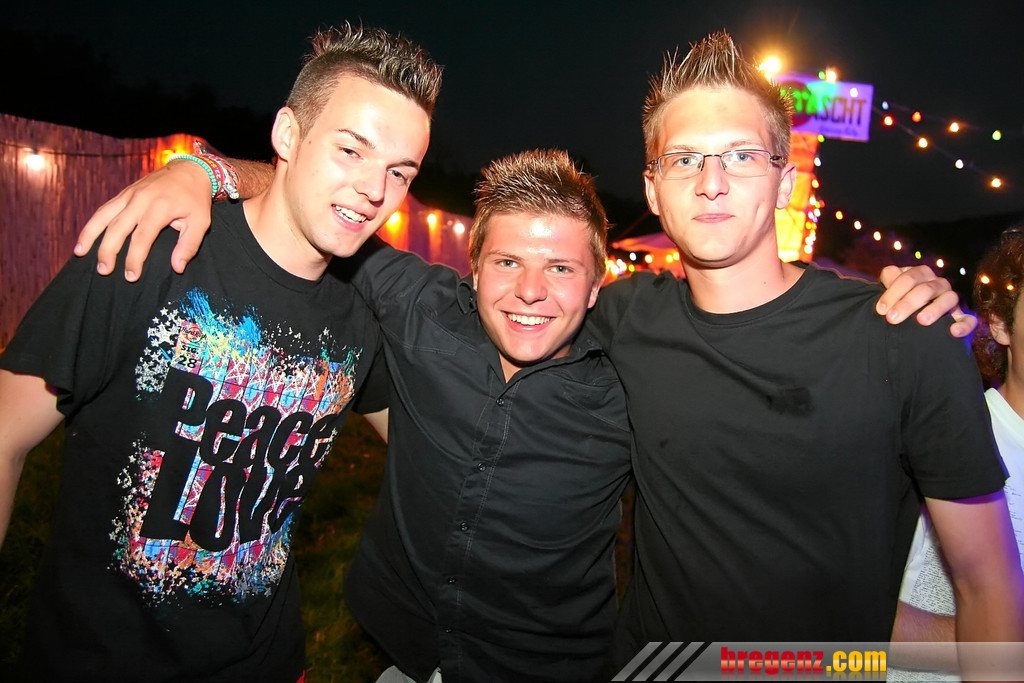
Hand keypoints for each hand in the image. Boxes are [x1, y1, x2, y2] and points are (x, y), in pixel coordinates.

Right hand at [74, 159, 214, 279]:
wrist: (189, 170)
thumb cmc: (195, 199)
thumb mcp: (201, 222)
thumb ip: (188, 245)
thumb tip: (177, 268)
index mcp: (159, 208)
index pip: (142, 238)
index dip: (134, 258)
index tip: (131, 276)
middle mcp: (140, 200)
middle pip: (117, 228)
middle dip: (108, 251)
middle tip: (104, 271)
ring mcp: (129, 195)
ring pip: (103, 215)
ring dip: (90, 235)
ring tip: (80, 253)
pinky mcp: (124, 193)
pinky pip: (104, 209)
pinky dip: (93, 223)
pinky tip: (85, 237)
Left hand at [876, 265, 976, 337]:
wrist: (910, 320)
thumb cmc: (898, 301)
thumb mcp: (892, 289)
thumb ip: (889, 280)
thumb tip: (889, 276)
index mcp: (921, 275)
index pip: (909, 278)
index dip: (893, 292)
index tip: (881, 309)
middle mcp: (938, 284)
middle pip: (926, 289)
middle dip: (908, 303)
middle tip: (892, 318)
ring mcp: (951, 299)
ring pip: (949, 298)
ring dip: (935, 309)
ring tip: (921, 321)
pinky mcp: (962, 317)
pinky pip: (969, 319)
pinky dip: (964, 325)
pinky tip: (953, 332)